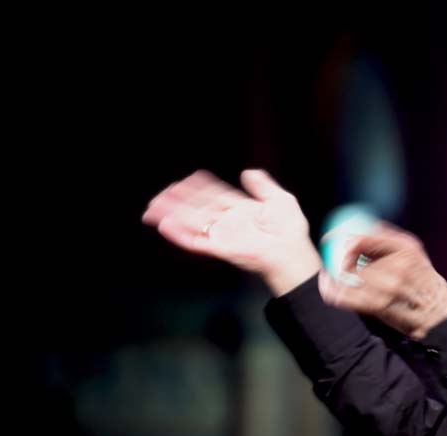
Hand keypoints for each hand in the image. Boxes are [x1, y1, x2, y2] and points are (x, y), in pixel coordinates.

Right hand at [142, 169, 321, 294]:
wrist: (293, 252)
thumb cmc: (290, 231)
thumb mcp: (281, 200)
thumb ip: (263, 185)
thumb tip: (248, 172)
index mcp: (240, 209)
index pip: (213, 194)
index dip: (198, 187)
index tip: (183, 181)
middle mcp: (228, 221)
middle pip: (196, 208)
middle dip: (177, 202)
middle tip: (158, 196)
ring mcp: (223, 235)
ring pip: (191, 223)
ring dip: (172, 215)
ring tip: (153, 210)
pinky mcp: (220, 248)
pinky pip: (196, 241)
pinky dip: (180, 234)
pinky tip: (165, 226)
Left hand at [317, 222, 446, 339]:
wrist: (437, 312)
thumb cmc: (423, 280)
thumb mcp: (414, 251)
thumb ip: (388, 238)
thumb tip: (359, 228)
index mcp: (405, 247)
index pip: (363, 238)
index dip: (341, 238)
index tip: (329, 238)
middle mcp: (397, 266)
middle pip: (351, 259)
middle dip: (337, 260)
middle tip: (333, 263)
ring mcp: (388, 287)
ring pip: (346, 277)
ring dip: (334, 277)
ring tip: (331, 277)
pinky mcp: (379, 306)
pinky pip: (346, 297)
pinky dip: (332, 292)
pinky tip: (329, 288)